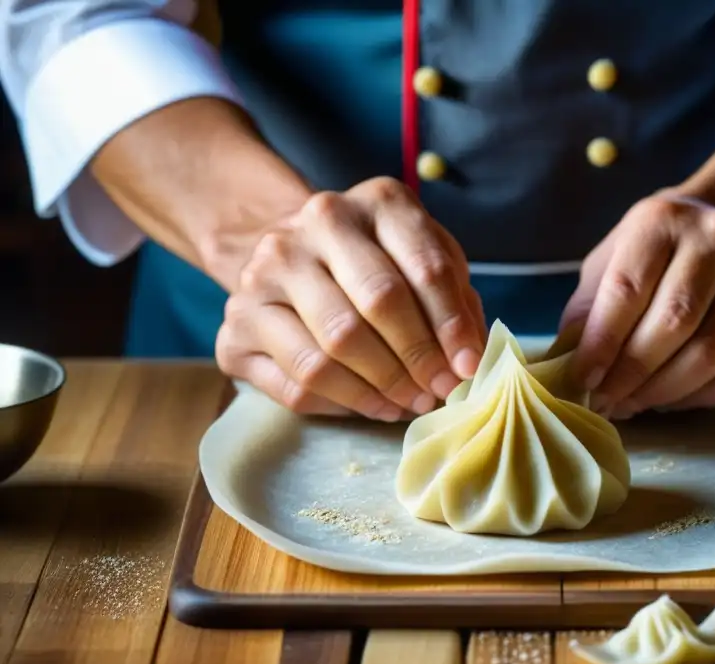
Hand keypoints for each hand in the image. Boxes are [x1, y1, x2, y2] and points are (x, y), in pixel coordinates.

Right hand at [215, 177, 486, 419]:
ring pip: (332, 348)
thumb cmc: (379, 264)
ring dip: (382, 388)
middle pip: (377, 303)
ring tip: (410, 403)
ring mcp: (265, 271)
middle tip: (440, 391)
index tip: (469, 367)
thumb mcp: (424, 262)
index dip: (452, 326)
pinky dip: (343, 404)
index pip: (425, 268)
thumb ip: (455, 301)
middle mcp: (315, 223)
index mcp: (376, 201)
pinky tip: (373, 405)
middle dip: (417, 358)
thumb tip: (471, 361)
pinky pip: (297, 382)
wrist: (294, 256)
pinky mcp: (237, 324)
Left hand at [561, 193, 714, 418]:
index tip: (582, 379)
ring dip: (660, 393)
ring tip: (630, 404)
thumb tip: (566, 367)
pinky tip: (668, 397)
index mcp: (662, 219)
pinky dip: (694, 399)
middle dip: (630, 375)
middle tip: (603, 401)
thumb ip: (587, 310)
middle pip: (672, 326)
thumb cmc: (654, 255)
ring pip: (706, 357)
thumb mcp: (610, 264)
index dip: (602, 344)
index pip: (627, 291)